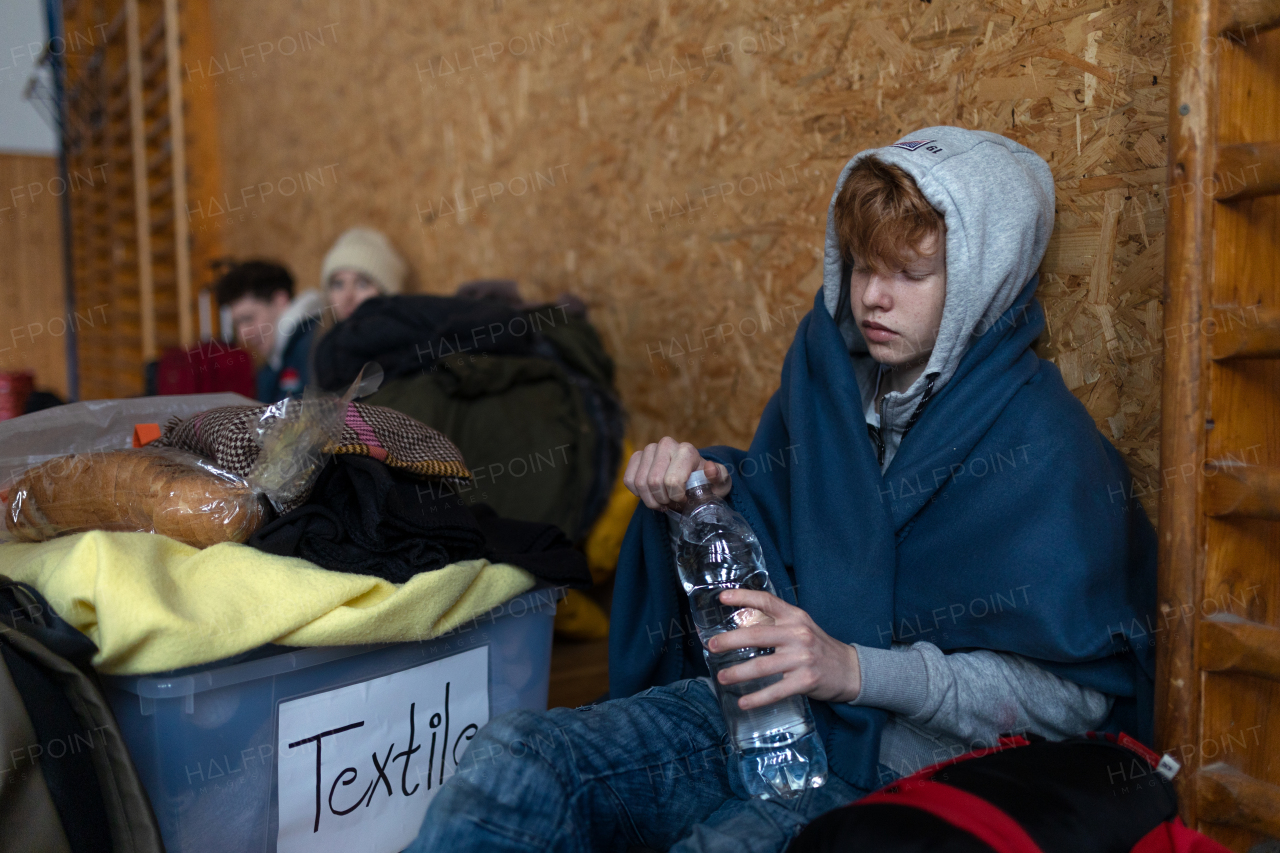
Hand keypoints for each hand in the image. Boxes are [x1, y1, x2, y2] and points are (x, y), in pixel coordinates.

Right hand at [623, 437, 730, 510]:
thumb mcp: (720, 483)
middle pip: (654, 482)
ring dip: (650, 499)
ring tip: (662, 501)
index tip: (684, 499)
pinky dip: (638, 493)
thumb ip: (719, 476)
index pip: (672, 480)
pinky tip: (651, 494)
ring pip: (640, 482)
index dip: (676, 497)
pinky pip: (629, 480)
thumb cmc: (706, 482)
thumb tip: (709, 468)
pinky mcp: (637, 456)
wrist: (691, 478)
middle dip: (663, 500)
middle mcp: (666, 444)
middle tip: (672, 503)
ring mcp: (649, 449)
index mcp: (687, 450)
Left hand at [707, 589, 861, 709]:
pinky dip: (757, 698)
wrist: (850, 670)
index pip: (766, 601)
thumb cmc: (818, 647)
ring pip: (762, 665)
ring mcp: (802, 658)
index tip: (721, 597)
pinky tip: (743, 702)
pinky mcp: (806, 680)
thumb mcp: (800, 627)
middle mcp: (798, 634)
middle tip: (712, 646)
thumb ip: (776, 623)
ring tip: (722, 677)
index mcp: (795, 617)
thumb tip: (740, 623)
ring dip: (738, 672)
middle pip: (757, 634)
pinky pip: (776, 690)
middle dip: (730, 640)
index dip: (743, 597)